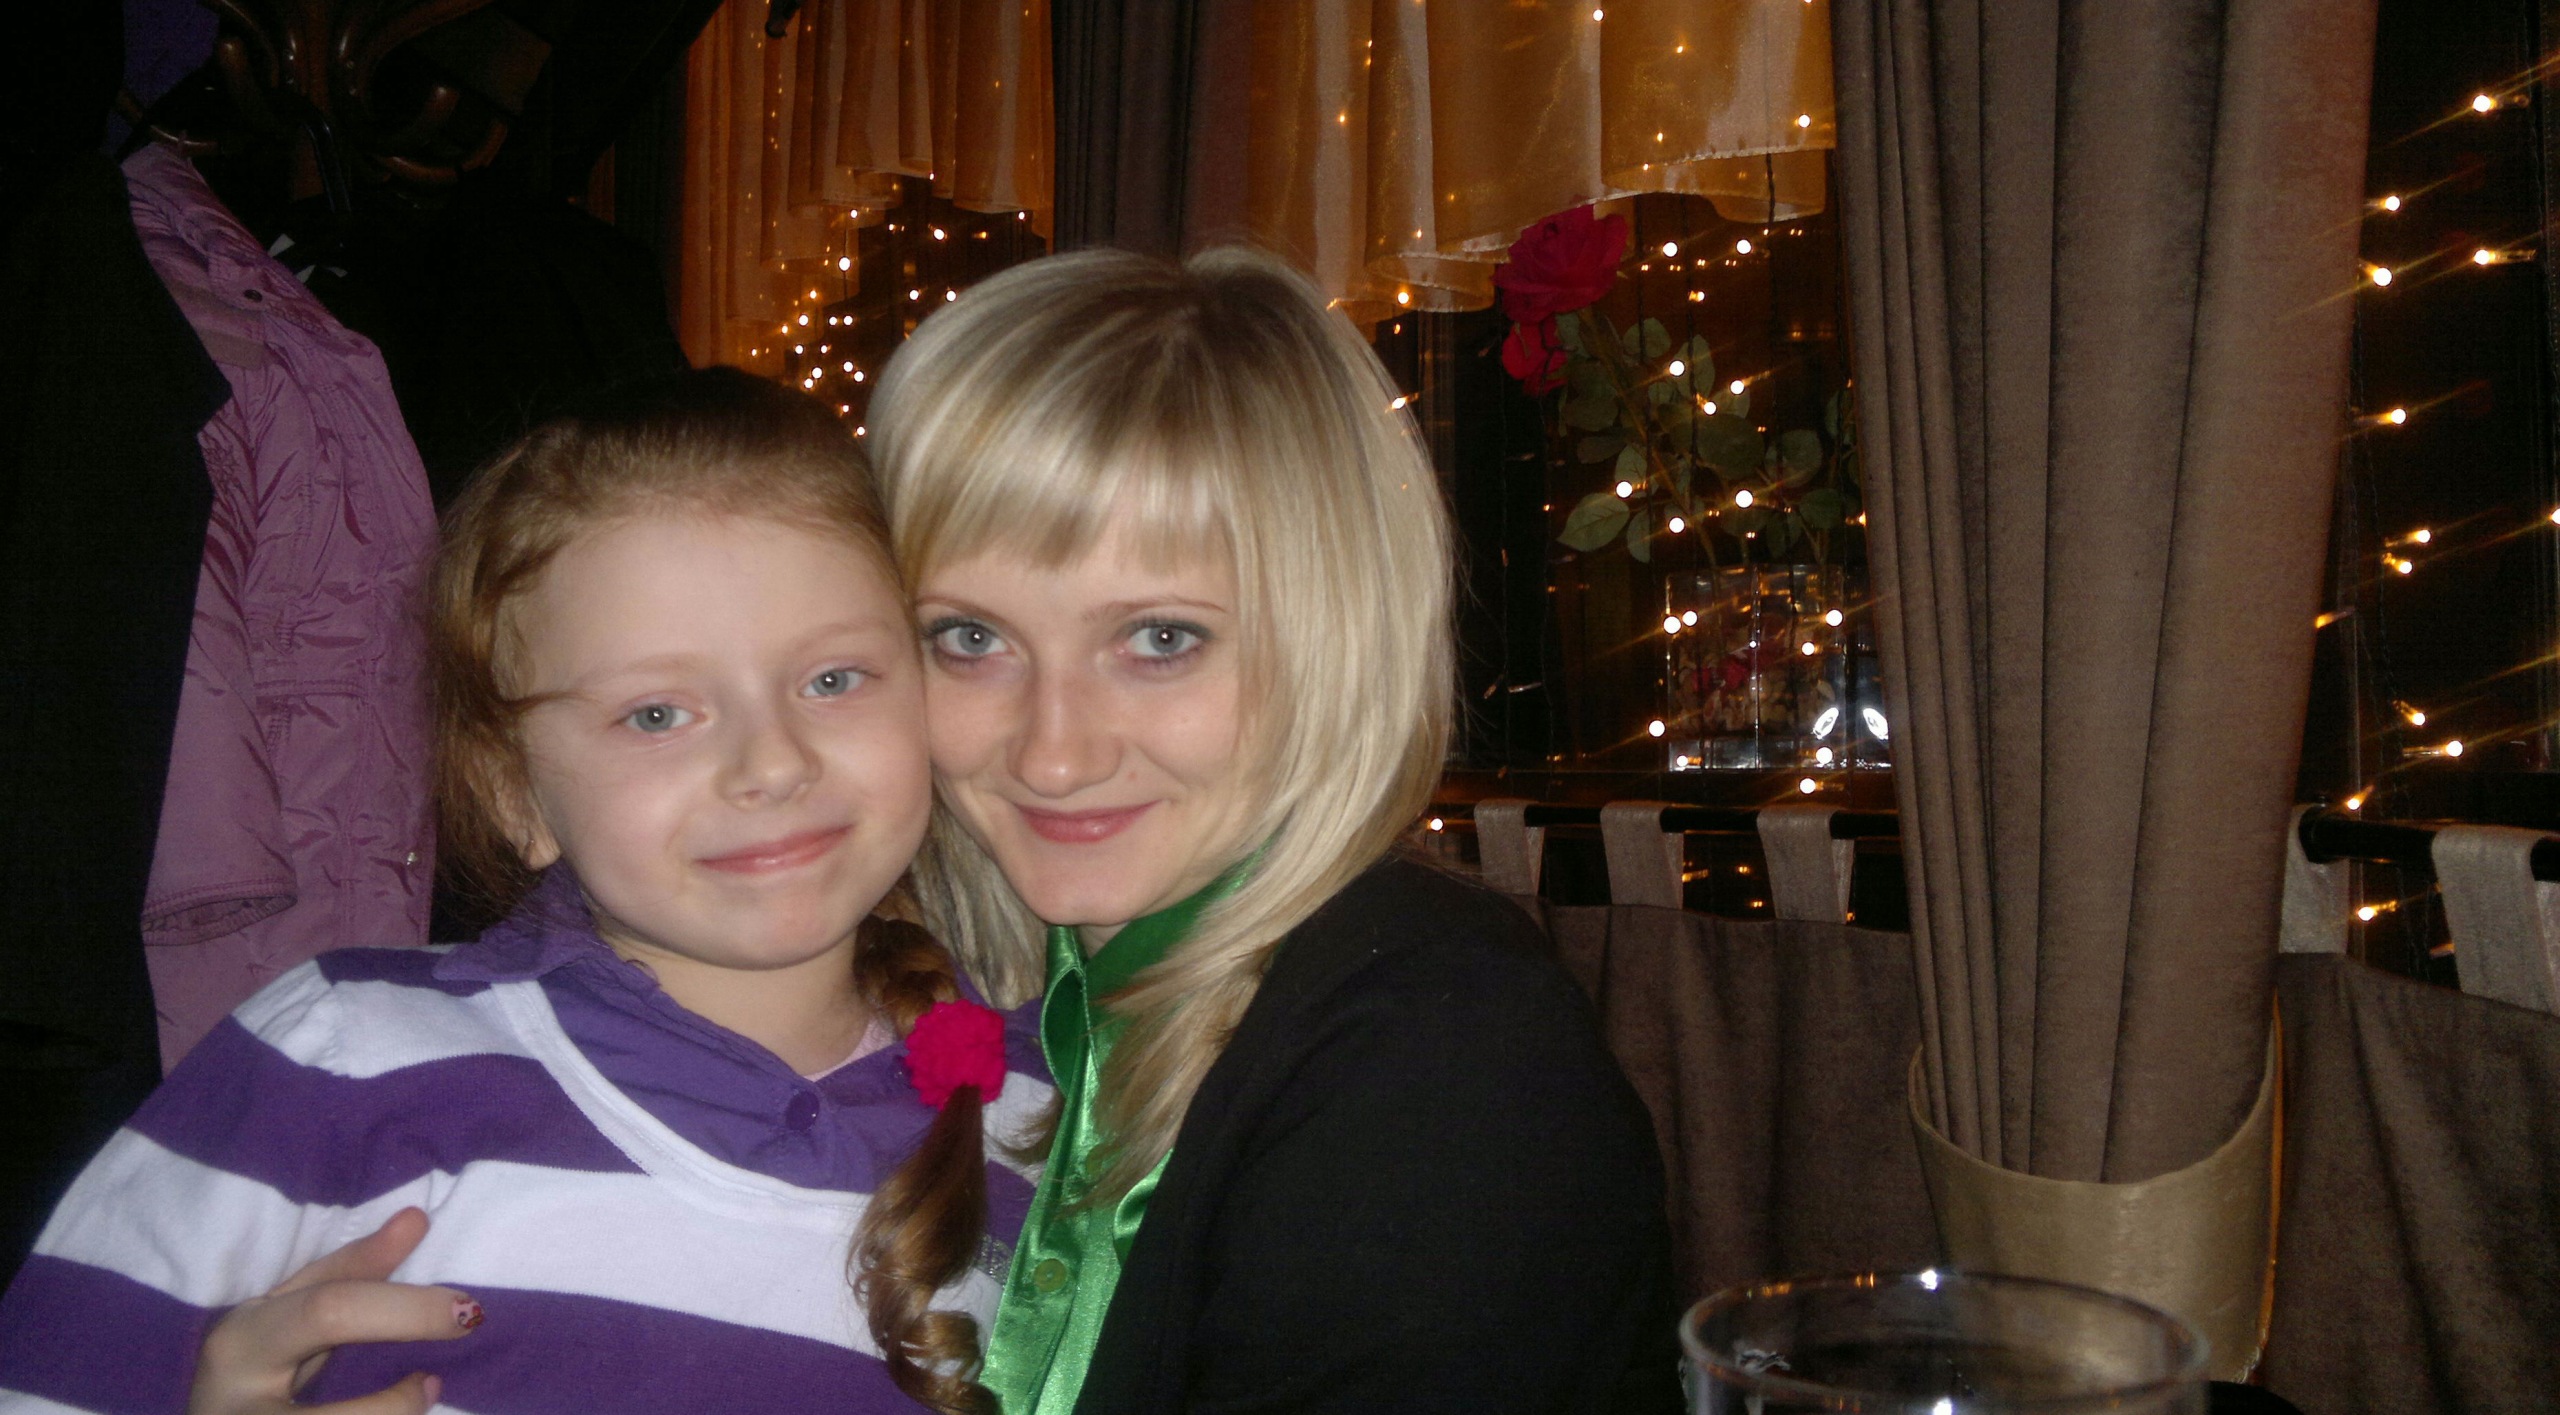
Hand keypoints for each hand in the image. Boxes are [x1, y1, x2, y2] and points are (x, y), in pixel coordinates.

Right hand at [188, 1208, 479, 1414]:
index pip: (331, 1312)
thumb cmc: (252, 1366)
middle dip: (397, 1404)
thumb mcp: (286, 1315)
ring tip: (415, 1402)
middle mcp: (235, 1406)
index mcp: (241, 1343)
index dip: (407, 1309)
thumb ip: (349, 1272)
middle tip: (437, 1383)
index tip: (466, 1310)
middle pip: (335, 1414)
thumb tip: (418, 1218)